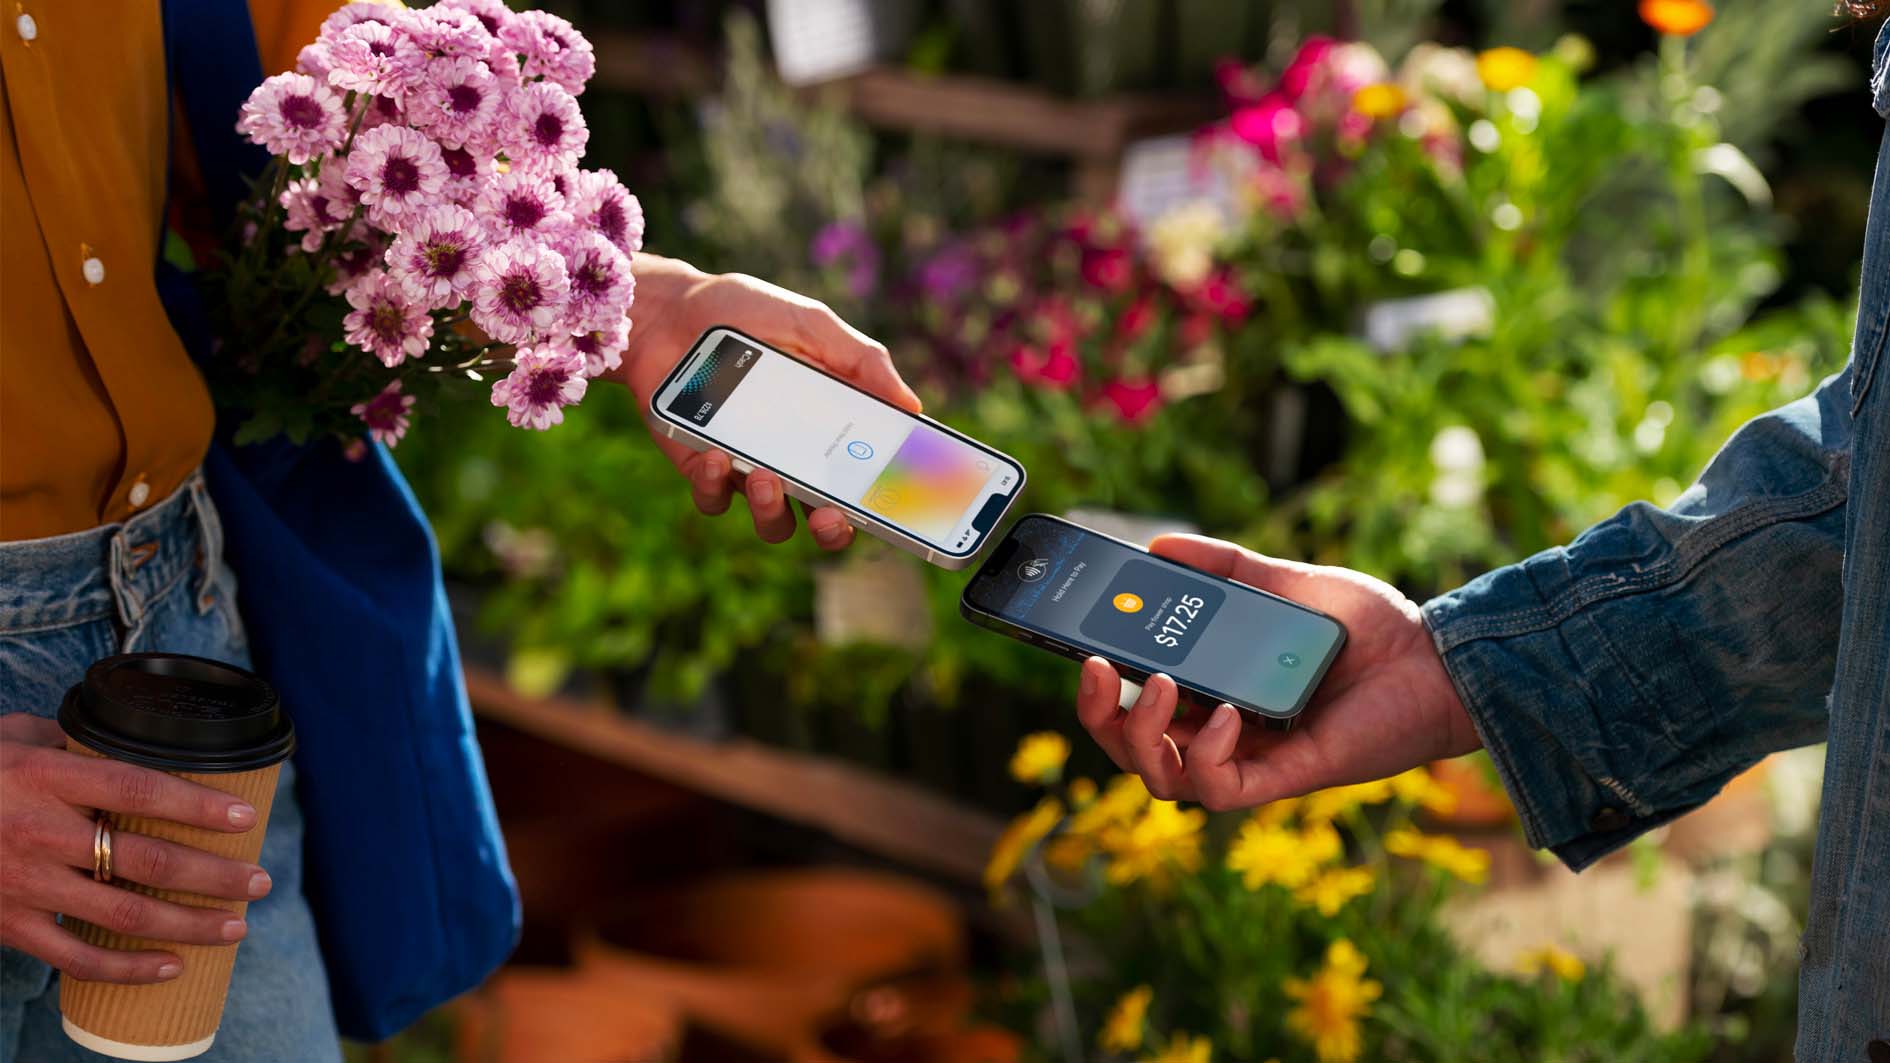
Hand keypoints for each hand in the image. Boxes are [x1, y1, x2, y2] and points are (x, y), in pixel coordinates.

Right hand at [0, 715, 271, 983]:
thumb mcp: (13, 737)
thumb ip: (73, 740)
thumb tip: (137, 738)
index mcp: (45, 776)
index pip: (139, 790)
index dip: (198, 805)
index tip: (246, 816)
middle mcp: (39, 832)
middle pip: (146, 860)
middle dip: (215, 875)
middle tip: (260, 882)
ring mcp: (23, 884)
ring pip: (124, 914)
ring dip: (190, 924)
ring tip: (236, 927)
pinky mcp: (9, 925)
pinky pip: (78, 958)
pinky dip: (129, 968)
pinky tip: (172, 967)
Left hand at [613, 255, 922, 549]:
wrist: (669, 310)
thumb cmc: (746, 313)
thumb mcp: (812, 325)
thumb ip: (862, 359)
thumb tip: (913, 405)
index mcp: (831, 428)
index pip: (867, 478)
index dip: (885, 502)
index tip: (896, 505)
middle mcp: (794, 458)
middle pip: (826, 518)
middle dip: (833, 529)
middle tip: (830, 515)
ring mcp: (747, 467)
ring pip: (772, 520)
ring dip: (772, 509)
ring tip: (764, 477)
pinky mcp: (702, 468)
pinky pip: (714, 498)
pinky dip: (715, 485)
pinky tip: (714, 455)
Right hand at [1073, 534, 1480, 810]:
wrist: (1437, 659)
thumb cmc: (1370, 629)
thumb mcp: (1285, 584)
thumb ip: (1225, 566)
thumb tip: (1160, 543)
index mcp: (1213, 691)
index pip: (1136, 702)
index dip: (1099, 687)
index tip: (1081, 645)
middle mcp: (1221, 732)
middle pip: (1132, 749)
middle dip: (1100, 716)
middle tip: (1098, 669)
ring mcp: (1249, 759)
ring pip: (1161, 779)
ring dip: (1141, 736)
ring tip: (1160, 687)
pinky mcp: (1283, 778)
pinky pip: (1219, 789)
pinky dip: (1203, 756)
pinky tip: (1222, 716)